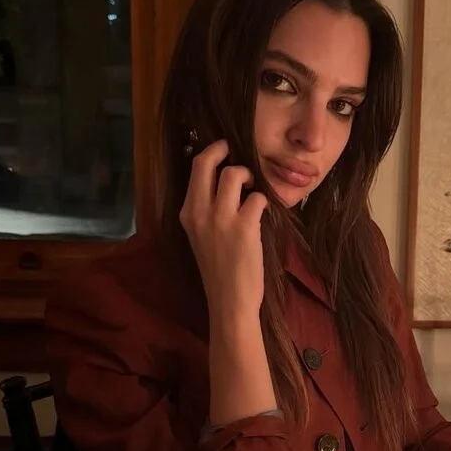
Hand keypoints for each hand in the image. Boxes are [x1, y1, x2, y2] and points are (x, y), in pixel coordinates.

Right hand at [179, 141, 268, 321]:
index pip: (194, 168)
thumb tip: (223, 182)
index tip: (223, 150)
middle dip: (223, 149)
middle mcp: (199, 211)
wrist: (229, 300)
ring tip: (252, 189)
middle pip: (207, 162)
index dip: (211, 153)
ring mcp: (221, 218)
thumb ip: (206, 210)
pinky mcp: (244, 227)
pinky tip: (262, 213)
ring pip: (234, 174)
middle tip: (236, 153)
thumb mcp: (201, 236)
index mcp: (187, 213)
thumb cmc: (218, 271)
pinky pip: (258, 197)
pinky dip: (263, 201)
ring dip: (248, 176)